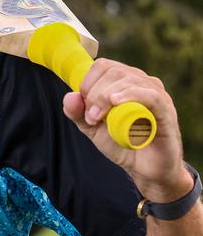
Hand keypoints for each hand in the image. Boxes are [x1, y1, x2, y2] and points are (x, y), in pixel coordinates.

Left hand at [62, 58, 190, 200]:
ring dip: (105, 98)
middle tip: (91, 118)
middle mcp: (140, 82)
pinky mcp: (165, 108)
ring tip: (99, 119)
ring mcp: (155, 93)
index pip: (102, 66)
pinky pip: (149, 95)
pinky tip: (116, 102)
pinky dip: (130, 95)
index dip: (87, 83)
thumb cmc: (122, 143)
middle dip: (94, 94)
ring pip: (127, 80)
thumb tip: (69, 96)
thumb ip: (78, 113)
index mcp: (124, 82)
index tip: (84, 108)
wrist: (145, 169)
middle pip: (112, 71)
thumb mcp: (93, 128)